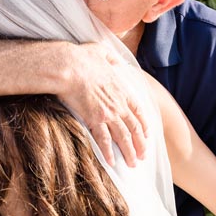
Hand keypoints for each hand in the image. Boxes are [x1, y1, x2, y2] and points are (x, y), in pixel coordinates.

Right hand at [55, 42, 150, 167]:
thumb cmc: (81, 58)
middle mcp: (119, 104)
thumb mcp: (102, 52)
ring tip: (132, 164)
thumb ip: (111, 58)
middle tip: (143, 156)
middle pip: (134, 128)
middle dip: (140, 144)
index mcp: (122, 90)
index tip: (146, 136)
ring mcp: (108, 113)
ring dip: (129, 152)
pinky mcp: (94, 119)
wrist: (68, 66)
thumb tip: (116, 60)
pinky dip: (109, 152)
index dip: (144, 125)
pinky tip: (112, 163)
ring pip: (123, 137)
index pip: (138, 111)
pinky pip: (104, 140)